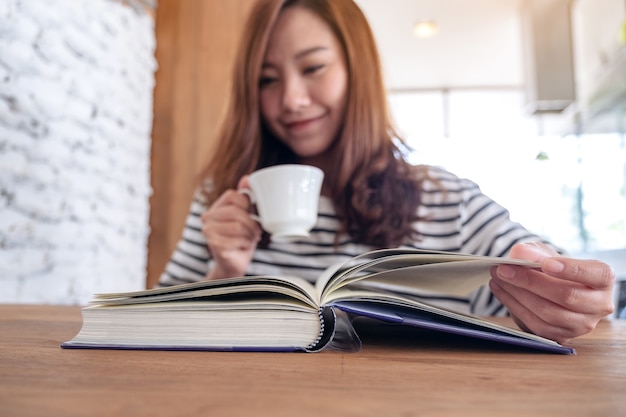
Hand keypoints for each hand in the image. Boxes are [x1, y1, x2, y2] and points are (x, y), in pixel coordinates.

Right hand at [201, 176, 261, 279]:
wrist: (234, 263)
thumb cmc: (242, 237)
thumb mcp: (247, 215)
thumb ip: (246, 196)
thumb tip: (247, 178)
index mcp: (215, 207)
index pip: (233, 196)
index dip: (247, 205)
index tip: (251, 214)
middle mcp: (207, 217)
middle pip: (236, 212)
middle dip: (251, 223)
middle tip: (256, 231)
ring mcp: (208, 231)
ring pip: (237, 226)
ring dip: (249, 235)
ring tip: (250, 239)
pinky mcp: (213, 245)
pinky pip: (236, 240)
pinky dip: (245, 244)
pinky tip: (243, 246)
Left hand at [489, 242, 614, 343]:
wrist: (550, 288)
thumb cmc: (551, 267)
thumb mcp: (545, 253)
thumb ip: (533, 252)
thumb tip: (519, 256)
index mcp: (603, 280)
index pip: (595, 274)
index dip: (571, 269)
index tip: (545, 264)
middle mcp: (599, 305)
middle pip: (566, 296)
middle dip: (530, 281)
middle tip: (504, 269)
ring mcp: (581, 325)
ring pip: (549, 313)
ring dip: (517, 294)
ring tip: (498, 278)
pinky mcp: (562, 336)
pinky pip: (536, 324)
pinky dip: (514, 306)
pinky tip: (500, 290)